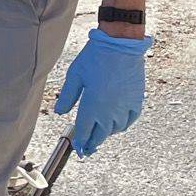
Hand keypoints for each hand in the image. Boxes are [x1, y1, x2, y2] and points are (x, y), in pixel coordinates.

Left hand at [53, 27, 150, 156]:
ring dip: (106, 134)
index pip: (84, 130)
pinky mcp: (137, 101)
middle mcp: (110, 111)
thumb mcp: (74, 76)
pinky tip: (116, 125)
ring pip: (116, 129)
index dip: (80, 141)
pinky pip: (130, 120)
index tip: (77, 148)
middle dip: (92, 143)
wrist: (120, 46)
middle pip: (101, 134)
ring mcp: (125, 107)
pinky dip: (122, 126)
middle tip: (87, 150)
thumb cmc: (94, 58)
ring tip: (98, 135)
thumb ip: (67, 97)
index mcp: (92, 106)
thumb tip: (59, 113)